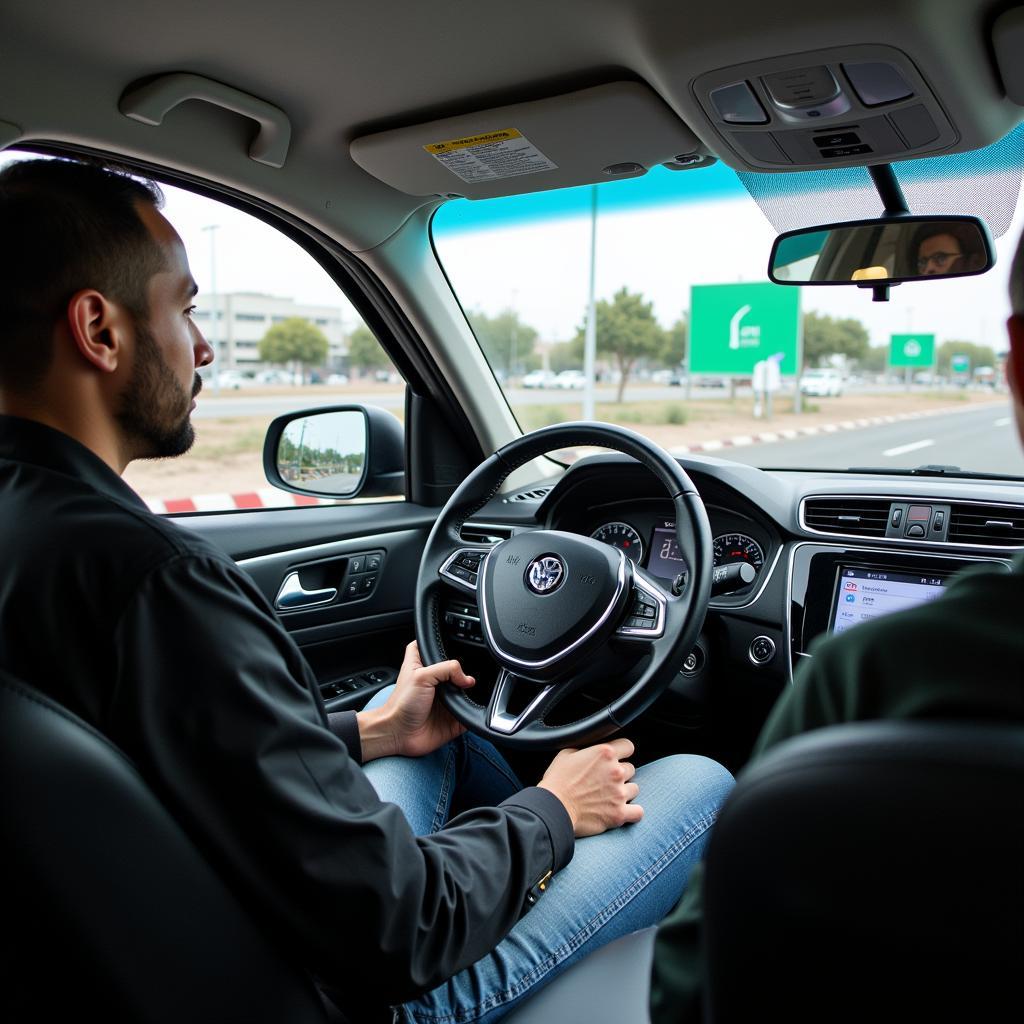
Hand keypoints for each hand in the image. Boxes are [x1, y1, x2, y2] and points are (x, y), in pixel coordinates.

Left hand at [357, 641, 474, 760]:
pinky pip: (470, 712)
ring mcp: (445, 699)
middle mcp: (435, 682)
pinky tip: (469, 707)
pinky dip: (473, 711)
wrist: (399, 734)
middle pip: (456, 668)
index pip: (434, 646)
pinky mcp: (453, 716)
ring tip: (465, 692)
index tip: (455, 645)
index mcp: (424, 666)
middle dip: (465, 670)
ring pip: (467, 690)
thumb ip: (448, 669)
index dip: (443, 644)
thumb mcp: (421, 676)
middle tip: (463, 675)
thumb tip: (467, 678)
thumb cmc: (401, 705)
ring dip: (471, 691)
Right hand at [537, 738, 641, 836]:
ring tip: (611, 796)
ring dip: (625, 791)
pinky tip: (623, 810)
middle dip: (620, 773)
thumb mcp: (566, 753)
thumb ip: (585, 749)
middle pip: (631, 768)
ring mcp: (619, 793)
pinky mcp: (619, 814)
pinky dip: (632, 812)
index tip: (617, 757)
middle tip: (606, 780)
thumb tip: (591, 749)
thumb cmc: (557, 781)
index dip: (622, 752)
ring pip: (634, 788)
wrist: (553, 807)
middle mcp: (616, 771)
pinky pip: (638, 812)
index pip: (628, 746)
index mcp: (605, 753)